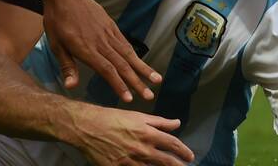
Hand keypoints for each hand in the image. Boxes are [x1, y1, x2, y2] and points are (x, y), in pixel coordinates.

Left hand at [44, 0, 160, 101]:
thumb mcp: (55, 44)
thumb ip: (67, 66)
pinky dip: (135, 54)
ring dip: (143, 68)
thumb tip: (71, 86)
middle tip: (149, 96)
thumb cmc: (57, 20)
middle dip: (137, 82)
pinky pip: (125, 42)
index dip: (119, 85)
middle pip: (122, 65)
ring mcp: (108, 33)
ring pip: (129, 54)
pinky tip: (141, 63)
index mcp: (87, 49)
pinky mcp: (111, 26)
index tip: (130, 99)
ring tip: (156, 79)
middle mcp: (101, 42)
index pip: (107, 70)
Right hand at [71, 107, 193, 165]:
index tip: (190, 156)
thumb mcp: (137, 116)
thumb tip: (177, 123)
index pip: (172, 144)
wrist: (87, 127)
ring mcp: (130, 162)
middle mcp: (142, 149)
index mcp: (147, 134)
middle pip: (167, 162)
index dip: (183, 151)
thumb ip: (159, 122)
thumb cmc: (111, 118)